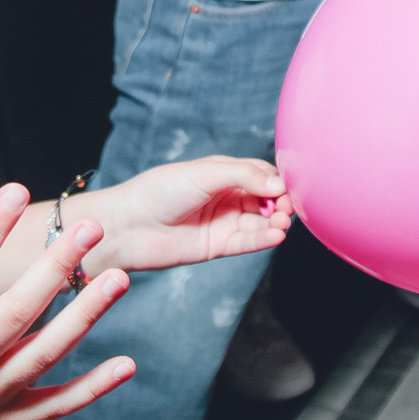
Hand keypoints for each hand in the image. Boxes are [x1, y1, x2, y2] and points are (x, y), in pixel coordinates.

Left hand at [88, 157, 290, 272]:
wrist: (129, 225)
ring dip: (276, 223)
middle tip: (286, 208)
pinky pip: (248, 243)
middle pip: (267, 200)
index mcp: (223, 173)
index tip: (289, 187)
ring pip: (260, 223)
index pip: (263, 175)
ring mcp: (224, 222)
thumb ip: (243, 175)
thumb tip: (280, 184)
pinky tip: (276, 235)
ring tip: (281, 223)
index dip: (278, 181)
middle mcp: (227, 197)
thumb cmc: (159, 190)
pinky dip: (264, 240)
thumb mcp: (204, 173)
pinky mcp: (218, 246)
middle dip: (281, 203)